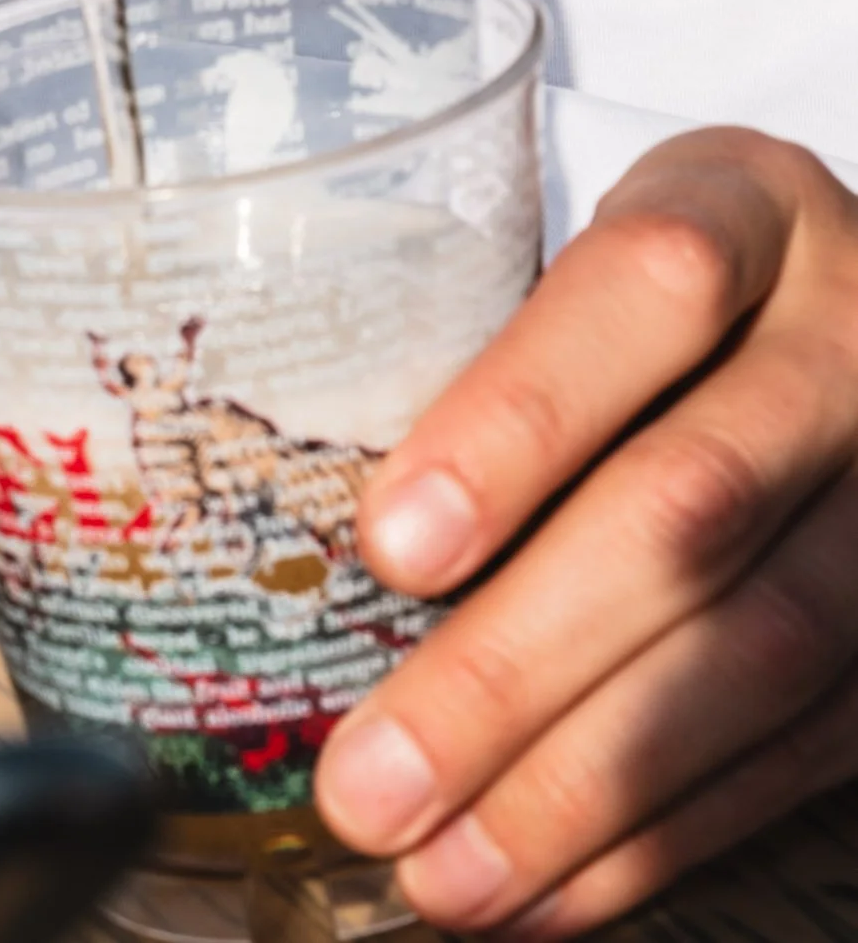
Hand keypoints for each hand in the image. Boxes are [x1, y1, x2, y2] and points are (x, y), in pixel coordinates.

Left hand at [314, 129, 857, 936]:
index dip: (520, 418)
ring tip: (439, 871)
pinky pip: (810, 741)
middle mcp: (848, 334)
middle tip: (370, 780)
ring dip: (584, 784)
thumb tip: (279, 519)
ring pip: (760, 647)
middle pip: (688, 505)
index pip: (648, 287)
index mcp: (747, 204)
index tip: (390, 545)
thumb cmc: (649, 286)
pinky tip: (548, 888)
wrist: (843, 307)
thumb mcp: (582, 235)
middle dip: (515, 665)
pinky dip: (669, 830)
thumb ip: (472, 338)